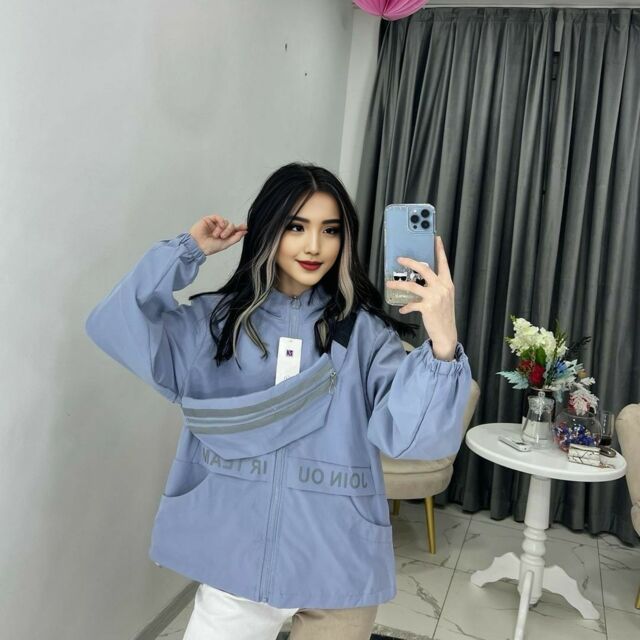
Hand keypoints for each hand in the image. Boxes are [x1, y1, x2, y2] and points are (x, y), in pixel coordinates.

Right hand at [189, 215, 247, 255]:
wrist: (197, 245)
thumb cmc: (209, 247)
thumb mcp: (225, 244)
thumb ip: (235, 238)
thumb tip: (245, 232)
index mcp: (224, 236)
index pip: (234, 230)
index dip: (240, 228)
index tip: (245, 227)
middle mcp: (220, 229)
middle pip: (231, 226)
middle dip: (229, 231)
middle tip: (223, 236)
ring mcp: (215, 224)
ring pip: (226, 222)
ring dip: (223, 229)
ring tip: (216, 235)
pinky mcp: (209, 220)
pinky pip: (219, 217)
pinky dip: (221, 221)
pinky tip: (220, 226)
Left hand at [385, 236, 457, 359]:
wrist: (447, 334)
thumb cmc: (443, 315)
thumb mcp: (443, 298)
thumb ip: (434, 287)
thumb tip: (419, 280)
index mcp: (447, 283)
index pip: (443, 263)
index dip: (440, 250)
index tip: (436, 238)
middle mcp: (442, 288)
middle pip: (424, 269)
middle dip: (410, 262)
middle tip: (400, 259)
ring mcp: (435, 297)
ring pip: (413, 285)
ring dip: (399, 284)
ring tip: (389, 283)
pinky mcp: (428, 308)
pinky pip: (411, 304)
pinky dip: (406, 306)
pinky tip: (402, 309)